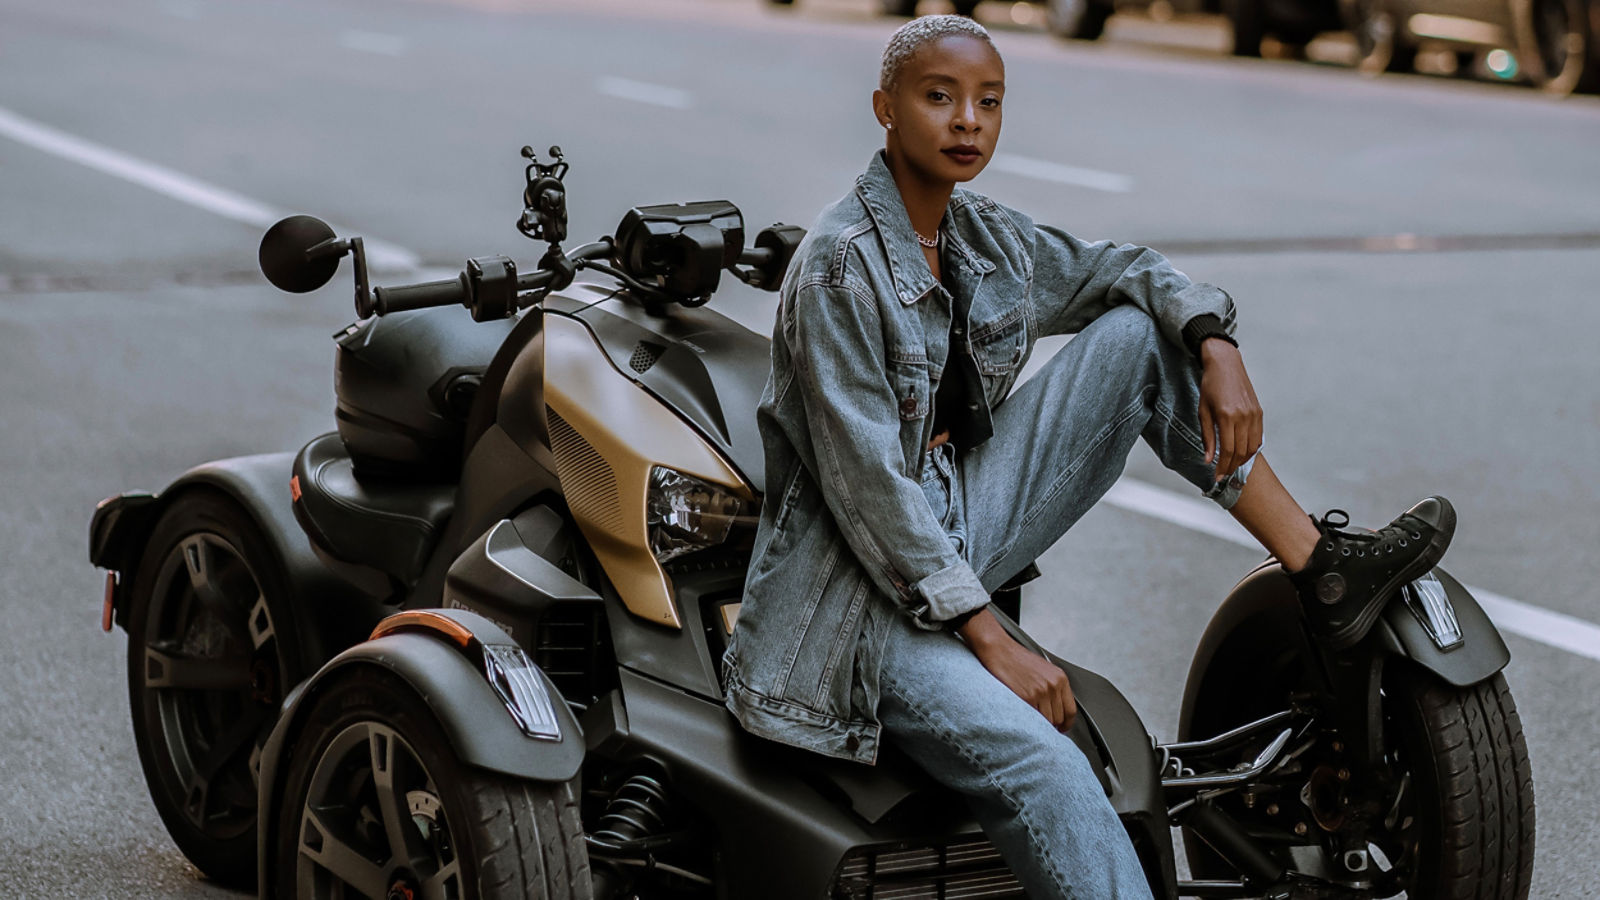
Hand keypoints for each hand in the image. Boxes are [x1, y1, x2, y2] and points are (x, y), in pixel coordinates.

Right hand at [958, 609, 1076, 730]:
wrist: (998, 649)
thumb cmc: (1017, 659)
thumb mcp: (1044, 670)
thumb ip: (1053, 687)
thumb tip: (1056, 709)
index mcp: (1060, 678)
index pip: (1070, 710)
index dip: (1066, 724)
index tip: (1061, 728)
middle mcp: (1053, 685)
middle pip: (1058, 718)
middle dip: (1049, 724)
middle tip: (1040, 723)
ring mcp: (1040, 691)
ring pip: (1046, 721)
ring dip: (1038, 724)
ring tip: (1028, 717)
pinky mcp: (1026, 697)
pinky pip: (1032, 718)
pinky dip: (1028, 721)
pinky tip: (1022, 714)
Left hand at [1197, 339, 1262, 481]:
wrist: (1226, 365)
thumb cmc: (1210, 386)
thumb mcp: (1203, 411)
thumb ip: (1207, 437)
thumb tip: (1208, 459)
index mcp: (1226, 416)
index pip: (1227, 450)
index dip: (1223, 467)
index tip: (1217, 477)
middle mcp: (1243, 416)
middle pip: (1241, 451)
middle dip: (1232, 467)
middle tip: (1225, 476)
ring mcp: (1254, 414)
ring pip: (1252, 447)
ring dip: (1243, 460)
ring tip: (1232, 467)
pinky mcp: (1259, 412)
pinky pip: (1258, 437)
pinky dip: (1251, 449)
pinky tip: (1242, 454)